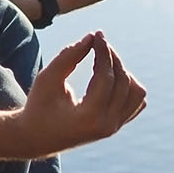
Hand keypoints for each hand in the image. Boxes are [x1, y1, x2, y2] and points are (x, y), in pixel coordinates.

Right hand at [18, 30, 146, 155]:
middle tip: (97, 42)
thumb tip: (92, 37)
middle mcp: (107, 126)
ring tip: (103, 62)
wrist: (36, 138)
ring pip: (137, 92)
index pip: (106, 77)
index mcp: (89, 118)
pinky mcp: (115, 126)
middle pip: (123, 82)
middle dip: (111, 57)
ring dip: (123, 72)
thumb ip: (68, 56)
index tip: (96, 34)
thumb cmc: (38, 107)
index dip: (103, 52)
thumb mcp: (47, 79)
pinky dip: (128, 86)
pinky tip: (108, 77)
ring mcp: (114, 128)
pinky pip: (136, 102)